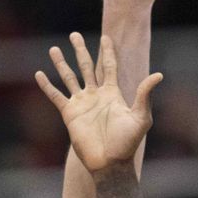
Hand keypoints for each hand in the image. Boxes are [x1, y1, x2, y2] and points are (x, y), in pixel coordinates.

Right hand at [36, 33, 162, 171]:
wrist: (110, 163)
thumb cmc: (128, 143)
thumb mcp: (140, 117)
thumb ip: (145, 95)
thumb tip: (159, 75)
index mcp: (112, 93)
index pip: (108, 66)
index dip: (107, 51)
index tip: (105, 37)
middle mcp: (95, 94)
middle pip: (86, 66)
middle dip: (80, 50)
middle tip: (74, 34)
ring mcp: (81, 103)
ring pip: (69, 77)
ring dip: (61, 63)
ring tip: (54, 48)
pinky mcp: (69, 113)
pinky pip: (56, 96)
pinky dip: (47, 85)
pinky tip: (39, 74)